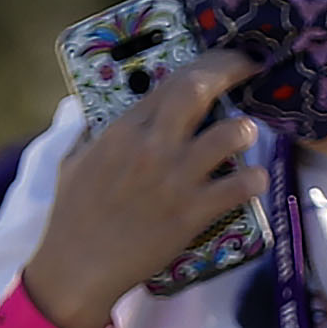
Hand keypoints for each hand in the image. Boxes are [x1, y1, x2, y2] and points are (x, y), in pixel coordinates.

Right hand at [21, 52, 262, 327]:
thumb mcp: (74, 160)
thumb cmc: (72, 216)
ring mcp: (175, 179)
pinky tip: (253, 179)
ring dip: (246, 129)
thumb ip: (92, 131)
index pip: (170, 78)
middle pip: (200, 89)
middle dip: (232, 70)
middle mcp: (152, 146)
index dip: (206, 61)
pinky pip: (240, 185)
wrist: (76, 269)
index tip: (225, 57)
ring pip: (231, 133)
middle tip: (251, 69)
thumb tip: (98, 110)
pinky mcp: (192, 213)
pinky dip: (254, 179)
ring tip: (246, 134)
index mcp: (122, 129)